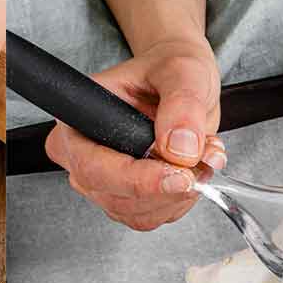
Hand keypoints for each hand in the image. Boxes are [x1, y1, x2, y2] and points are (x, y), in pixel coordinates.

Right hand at [44, 35, 227, 228]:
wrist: (182, 79)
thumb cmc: (170, 68)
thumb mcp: (183, 71)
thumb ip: (182, 105)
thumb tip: (180, 148)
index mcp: (78, 119)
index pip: (94, 167)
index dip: (137, 179)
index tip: (179, 176)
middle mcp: (82, 155)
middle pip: (116, 197)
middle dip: (168, 187)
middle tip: (204, 157)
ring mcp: (103, 181)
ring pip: (139, 213)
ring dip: (181, 193)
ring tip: (202, 153)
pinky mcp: (128, 196)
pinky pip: (156, 215)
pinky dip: (184, 197)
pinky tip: (195, 167)